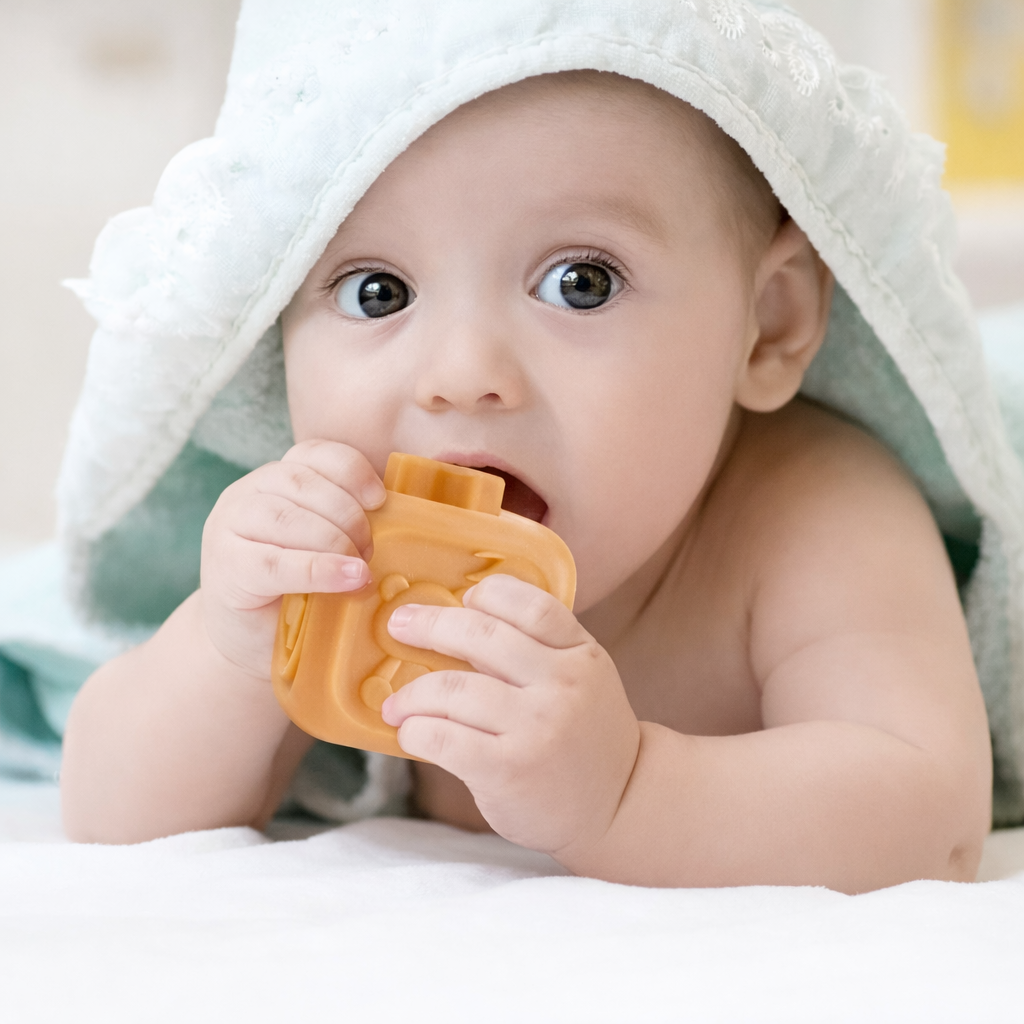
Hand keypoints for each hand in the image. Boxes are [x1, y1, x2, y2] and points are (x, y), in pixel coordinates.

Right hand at [199, 440, 384, 678]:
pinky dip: (318, 570)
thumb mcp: (326, 548)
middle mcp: (247, 494)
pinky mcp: (226, 568)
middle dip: (348, 515)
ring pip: (287, 518)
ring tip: (361, 569)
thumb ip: (350, 526)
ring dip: (335, 542)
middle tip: (371, 551)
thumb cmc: (298, 591)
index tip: (380, 499)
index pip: (314, 453)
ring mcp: (228, 527)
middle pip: (303, 483)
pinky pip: (275, 563)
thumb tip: (405, 522)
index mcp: (276, 479)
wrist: (249, 641)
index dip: (352, 471)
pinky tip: (347, 580)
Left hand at [381, 574, 640, 860]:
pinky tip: (411, 733)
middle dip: (429, 625)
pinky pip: (444, 738)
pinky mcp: (508, 770)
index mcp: (581, 653)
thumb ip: (538, 649)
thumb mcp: (582, 678)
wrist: (620, 805)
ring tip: (397, 703)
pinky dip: (416, 731)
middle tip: (400, 626)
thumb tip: (458, 621)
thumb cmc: (584, 736)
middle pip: (481, 634)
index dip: (487, 594)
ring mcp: (536, 727)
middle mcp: (562, 685)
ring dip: (412, 693)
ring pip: (454, 688)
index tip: (460, 598)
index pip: (530, 605)